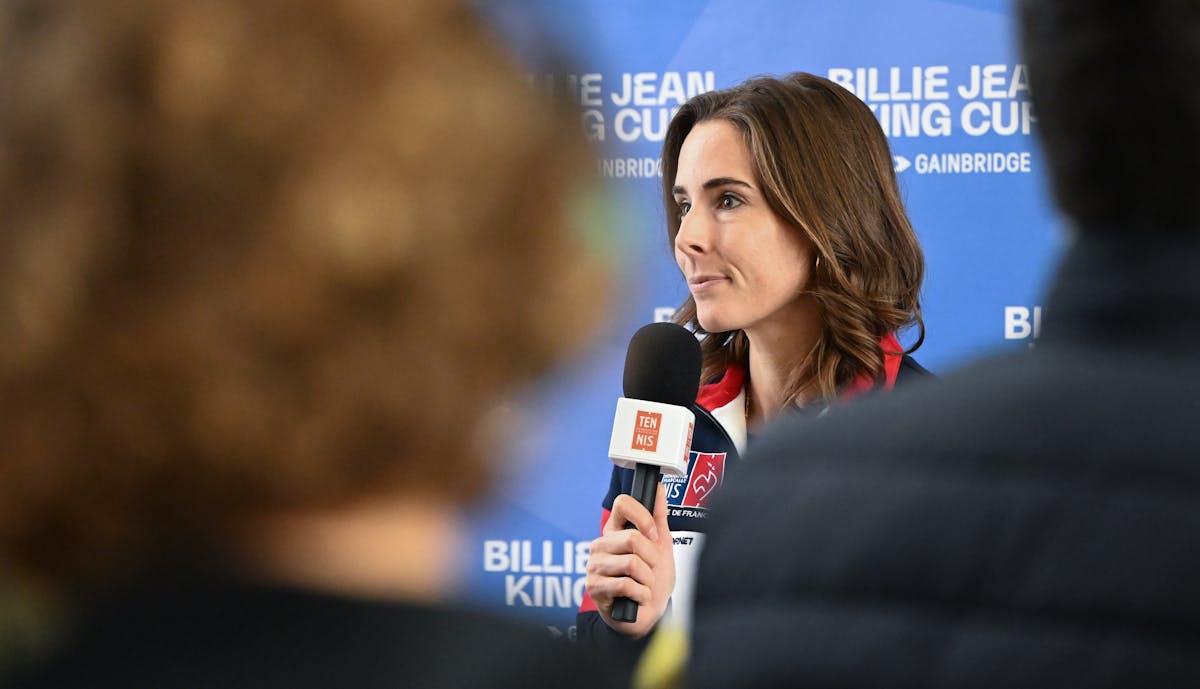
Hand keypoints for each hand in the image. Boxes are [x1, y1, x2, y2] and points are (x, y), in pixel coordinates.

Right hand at [585, 483, 674, 637]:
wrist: (649, 614)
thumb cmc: (652, 579)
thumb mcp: (661, 545)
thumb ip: (658, 517)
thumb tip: (657, 488)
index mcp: (614, 531)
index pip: (622, 503)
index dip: (643, 517)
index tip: (653, 535)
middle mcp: (600, 545)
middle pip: (632, 538)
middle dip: (652, 558)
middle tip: (651, 569)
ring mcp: (595, 566)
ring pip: (631, 563)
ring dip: (648, 579)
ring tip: (645, 585)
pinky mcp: (594, 588)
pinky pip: (626, 584)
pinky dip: (642, 594)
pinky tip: (639, 597)